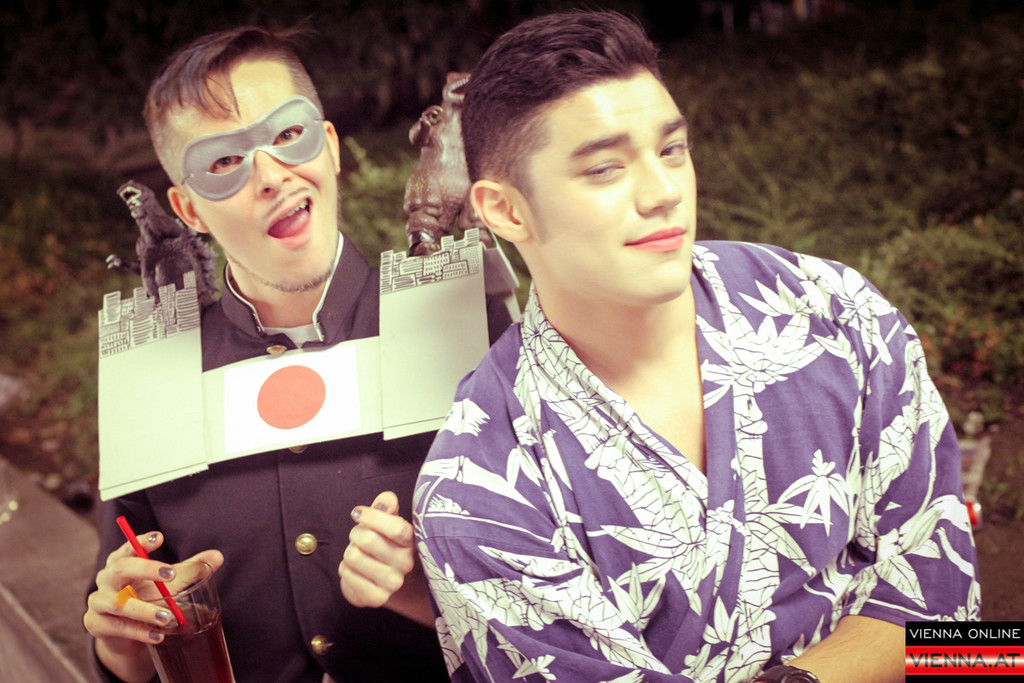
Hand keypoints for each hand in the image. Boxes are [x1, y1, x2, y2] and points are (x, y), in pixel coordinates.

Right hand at [84, 530, 223, 682]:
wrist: (128, 634)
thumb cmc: (147, 597)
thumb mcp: (169, 582)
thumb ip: (191, 569)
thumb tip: (218, 557)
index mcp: (122, 562)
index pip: (128, 548)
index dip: (140, 542)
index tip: (159, 537)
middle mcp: (106, 579)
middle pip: (121, 568)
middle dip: (146, 569)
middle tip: (171, 573)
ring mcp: (99, 602)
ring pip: (119, 603)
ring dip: (144, 610)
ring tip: (169, 617)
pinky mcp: (97, 624)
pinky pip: (118, 627)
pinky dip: (139, 631)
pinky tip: (158, 635)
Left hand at [339, 491, 433, 625]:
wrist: (383, 582)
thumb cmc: (383, 546)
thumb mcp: (386, 523)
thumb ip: (386, 506)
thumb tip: (387, 499)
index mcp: (411, 541)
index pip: (395, 527)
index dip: (372, 516)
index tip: (358, 513)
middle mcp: (406, 563)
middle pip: (369, 540)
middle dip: (355, 534)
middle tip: (357, 537)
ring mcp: (393, 583)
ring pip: (354, 557)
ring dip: (349, 553)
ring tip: (357, 555)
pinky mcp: (376, 598)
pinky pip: (347, 576)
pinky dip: (345, 570)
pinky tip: (354, 571)